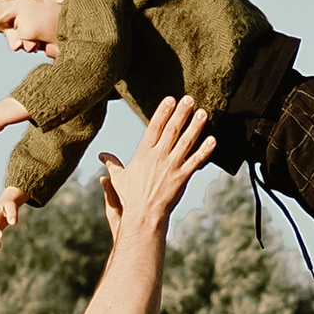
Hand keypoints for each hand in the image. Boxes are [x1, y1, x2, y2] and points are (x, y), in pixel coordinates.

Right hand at [97, 94, 215, 243]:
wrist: (144, 215)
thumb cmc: (130, 197)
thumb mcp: (119, 178)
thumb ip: (112, 164)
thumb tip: (101, 156)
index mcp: (143, 153)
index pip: (154, 127)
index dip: (163, 112)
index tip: (170, 99)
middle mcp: (159, 156)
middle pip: (172, 130)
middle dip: (181, 113)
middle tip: (189, 98)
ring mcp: (172, 166)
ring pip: (186, 142)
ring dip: (195, 126)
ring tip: (203, 113)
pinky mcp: (182, 177)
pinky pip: (196, 161)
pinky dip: (205, 150)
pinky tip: (213, 139)